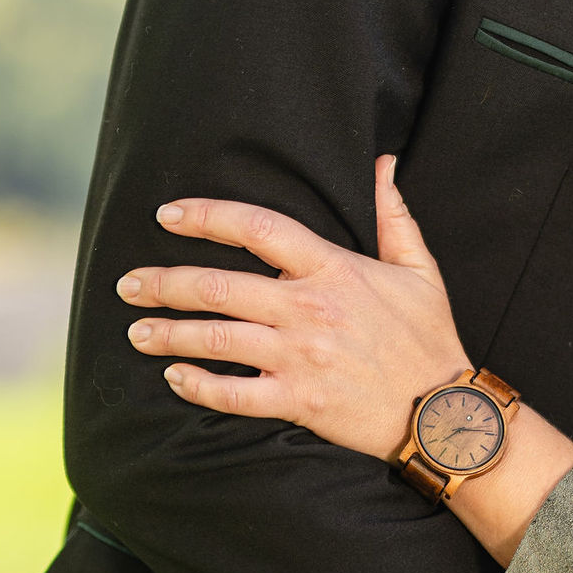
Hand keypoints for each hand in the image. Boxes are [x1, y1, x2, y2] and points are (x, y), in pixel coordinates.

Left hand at [115, 155, 467, 457]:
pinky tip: (175, 377)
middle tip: (129, 284)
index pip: (258, 229)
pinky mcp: (297, 401)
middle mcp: (308, 309)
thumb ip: (393, 213)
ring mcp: (300, 357)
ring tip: (137, 330)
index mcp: (334, 269)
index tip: (169, 215)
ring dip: (167, 333)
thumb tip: (382, 163)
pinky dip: (197, 385)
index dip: (207, 216)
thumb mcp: (420, 267)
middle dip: (163, 283)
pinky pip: (232, 393)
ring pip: (214, 339)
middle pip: (218, 286)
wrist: (444, 409)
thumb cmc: (429, 336)